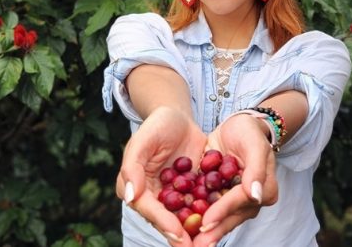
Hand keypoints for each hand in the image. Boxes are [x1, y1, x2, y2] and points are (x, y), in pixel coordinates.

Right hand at [116, 106, 206, 245]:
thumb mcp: (142, 140)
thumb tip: (128, 196)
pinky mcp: (191, 191)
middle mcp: (154, 196)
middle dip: (180, 237)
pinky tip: (222, 224)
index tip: (178, 235)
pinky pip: (200, 205)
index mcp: (136, 187)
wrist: (179, 117)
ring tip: (210, 243)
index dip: (162, 222)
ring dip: (196, 232)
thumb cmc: (157, 125)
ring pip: (183, 217)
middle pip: (166, 220)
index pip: (148, 209)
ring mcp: (173, 195)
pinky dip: (209, 215)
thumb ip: (132, 167)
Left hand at [192, 114, 277, 246]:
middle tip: (194, 245)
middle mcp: (250, 200)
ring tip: (186, 242)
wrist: (237, 126)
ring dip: (203, 230)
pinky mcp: (220, 196)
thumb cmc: (249, 132)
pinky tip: (179, 225)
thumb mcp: (255, 145)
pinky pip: (208, 208)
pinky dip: (195, 217)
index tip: (206, 222)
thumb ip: (256, 170)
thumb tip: (256, 195)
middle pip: (230, 217)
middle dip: (211, 231)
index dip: (223, 211)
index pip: (240, 202)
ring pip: (218, 217)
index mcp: (264, 190)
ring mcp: (234, 200)